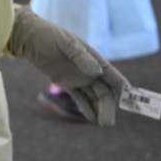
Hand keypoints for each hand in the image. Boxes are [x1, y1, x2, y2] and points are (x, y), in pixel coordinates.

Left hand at [8, 7, 128, 125]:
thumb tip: (97, 72)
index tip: (131, 99)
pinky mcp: (66, 83)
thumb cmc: (48, 35)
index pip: (111, 75)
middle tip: (108, 123)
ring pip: (94, 97)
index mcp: (93, 58)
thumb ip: (81, 57)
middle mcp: (89, 69)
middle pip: (104, 91)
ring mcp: (78, 77)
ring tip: (102, 124)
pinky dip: (86, 108)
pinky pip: (80, 98)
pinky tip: (92, 119)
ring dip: (99, 110)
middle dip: (108, 106)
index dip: (121, 87)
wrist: (29, 37)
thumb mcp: (65, 43)